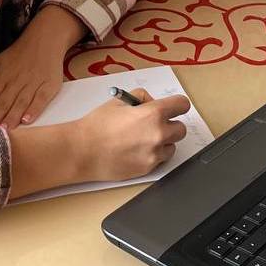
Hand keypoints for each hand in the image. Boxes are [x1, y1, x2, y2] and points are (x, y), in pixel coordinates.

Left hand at [0, 32, 65, 129]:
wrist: (46, 39)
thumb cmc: (19, 54)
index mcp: (1, 76)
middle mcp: (16, 80)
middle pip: (2, 103)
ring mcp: (33, 83)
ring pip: (19, 103)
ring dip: (10, 118)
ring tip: (3, 132)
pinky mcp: (49, 85)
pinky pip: (41, 99)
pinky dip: (34, 109)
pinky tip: (27, 120)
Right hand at [72, 88, 190, 182]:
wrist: (82, 151)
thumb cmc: (97, 125)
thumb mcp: (118, 101)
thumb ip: (141, 97)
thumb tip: (151, 102)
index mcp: (153, 113)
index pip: (182, 105)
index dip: (177, 105)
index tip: (174, 107)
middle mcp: (158, 134)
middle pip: (181, 129)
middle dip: (170, 124)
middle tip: (154, 124)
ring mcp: (154, 154)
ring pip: (172, 146)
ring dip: (163, 142)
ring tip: (143, 139)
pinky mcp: (148, 168)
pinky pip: (160, 159)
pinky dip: (153, 154)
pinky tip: (136, 150)